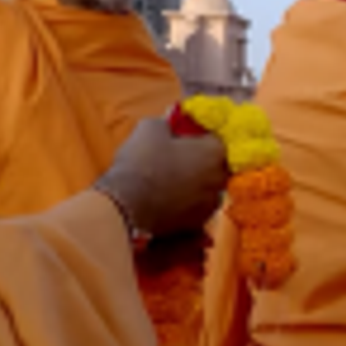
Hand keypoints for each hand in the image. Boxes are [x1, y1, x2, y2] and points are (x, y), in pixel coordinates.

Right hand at [95, 118, 229, 237]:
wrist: (127, 206)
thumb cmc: (142, 161)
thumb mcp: (150, 128)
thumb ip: (167, 122)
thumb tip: (170, 123)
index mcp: (215, 153)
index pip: (216, 138)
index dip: (198, 135)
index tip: (183, 135)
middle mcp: (219, 179)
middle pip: (215, 164)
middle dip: (200, 159)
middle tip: (176, 156)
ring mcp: (210, 204)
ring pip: (206, 188)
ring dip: (194, 183)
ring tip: (171, 180)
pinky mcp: (196, 224)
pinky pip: (195, 207)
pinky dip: (186, 202)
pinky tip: (168, 198)